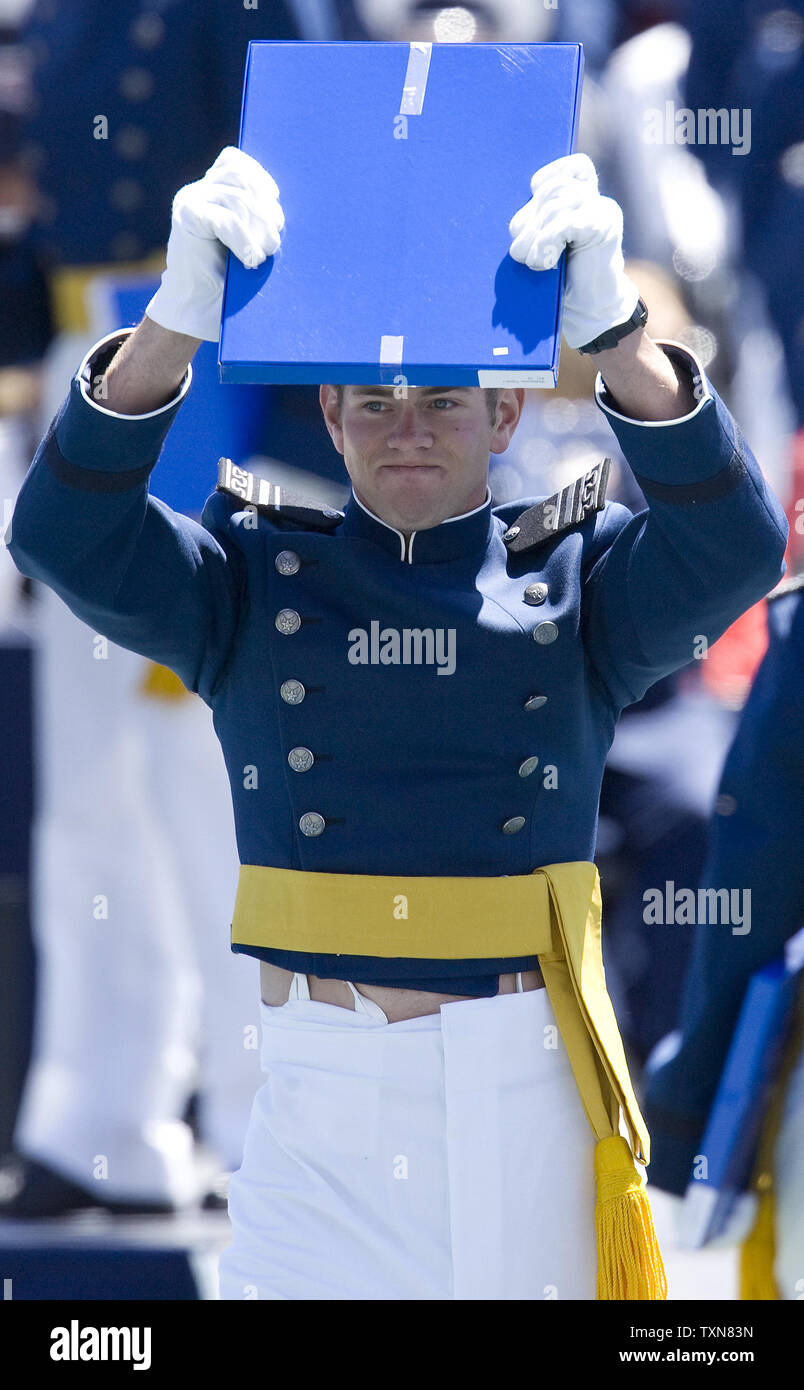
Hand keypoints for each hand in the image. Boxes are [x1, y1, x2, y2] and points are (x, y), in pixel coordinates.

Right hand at [145, 146, 284, 341]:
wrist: (195, 308)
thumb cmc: (226, 280)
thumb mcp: (246, 241)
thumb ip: (254, 218)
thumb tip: (278, 206)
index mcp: (210, 191)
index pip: (234, 162)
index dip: (259, 176)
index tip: (274, 199)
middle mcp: (197, 191)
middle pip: (242, 180)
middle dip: (265, 210)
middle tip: (273, 242)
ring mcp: (189, 202)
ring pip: (237, 199)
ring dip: (259, 226)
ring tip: (265, 253)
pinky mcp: (187, 218)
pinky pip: (226, 220)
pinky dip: (243, 239)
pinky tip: (251, 259)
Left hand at [508, 153, 639, 351]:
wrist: (588, 312)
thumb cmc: (563, 280)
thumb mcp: (546, 244)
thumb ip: (539, 221)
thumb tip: (516, 219)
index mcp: (586, 200)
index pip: (573, 167)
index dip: (549, 176)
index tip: (533, 193)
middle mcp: (598, 201)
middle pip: (554, 189)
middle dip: (529, 218)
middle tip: (518, 251)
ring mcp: (604, 212)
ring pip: (555, 206)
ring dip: (534, 236)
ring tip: (530, 262)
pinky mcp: (604, 227)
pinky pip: (564, 223)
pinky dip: (546, 243)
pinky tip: (544, 263)